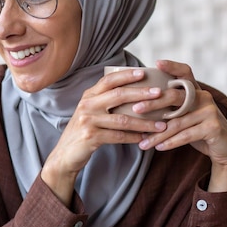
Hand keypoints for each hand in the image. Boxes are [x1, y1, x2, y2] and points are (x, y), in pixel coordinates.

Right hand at [41, 67, 167, 205]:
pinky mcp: (91, 136)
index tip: (143, 72)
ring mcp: (88, 120)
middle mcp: (87, 105)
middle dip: (141, 94)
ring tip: (161, 125)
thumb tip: (136, 93)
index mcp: (88, 96)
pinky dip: (134, 137)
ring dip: (144, 122)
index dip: (126, 75)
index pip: (109, 80)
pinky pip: (118, 136)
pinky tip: (144, 138)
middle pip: (118, 95)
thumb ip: (105, 101)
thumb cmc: (84, 130)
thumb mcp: (91, 111)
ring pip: (122, 119)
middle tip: (160, 94)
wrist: (65, 154)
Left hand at [136, 60, 226, 191]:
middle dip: (152, 103)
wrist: (225, 149)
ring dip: (157, 134)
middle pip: (174, 96)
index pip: (185, 73)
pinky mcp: (214, 127)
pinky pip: (186, 134)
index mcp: (195, 92)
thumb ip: (170, 108)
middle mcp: (203, 97)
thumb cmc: (198, 130)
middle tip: (135, 109)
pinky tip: (158, 147)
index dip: (172, 66)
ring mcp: (210, 111)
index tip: (157, 62)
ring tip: (143, 143)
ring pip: (177, 122)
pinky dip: (170, 142)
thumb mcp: (185, 116)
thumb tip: (137, 106)